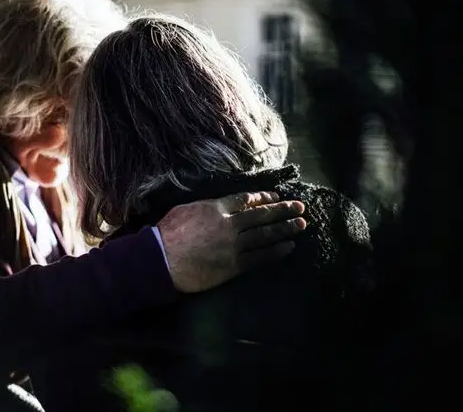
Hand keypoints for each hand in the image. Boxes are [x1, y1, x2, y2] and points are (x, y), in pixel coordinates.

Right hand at [157, 191, 306, 292]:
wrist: (161, 261)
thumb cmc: (167, 234)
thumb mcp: (185, 209)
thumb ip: (207, 206)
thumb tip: (220, 205)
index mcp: (216, 208)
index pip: (245, 200)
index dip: (263, 197)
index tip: (275, 197)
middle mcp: (229, 224)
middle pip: (261, 215)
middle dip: (283, 210)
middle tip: (300, 206)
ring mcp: (233, 246)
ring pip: (265, 235)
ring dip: (285, 228)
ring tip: (301, 223)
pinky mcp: (233, 265)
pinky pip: (260, 258)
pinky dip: (276, 252)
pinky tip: (289, 246)